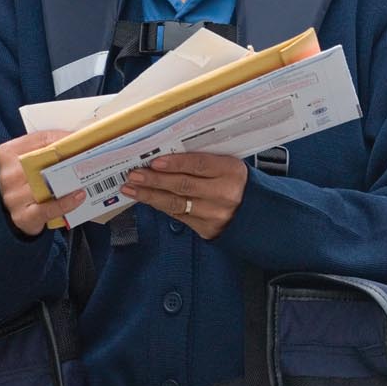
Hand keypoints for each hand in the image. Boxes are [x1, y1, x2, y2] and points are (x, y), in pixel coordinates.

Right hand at [0, 130, 87, 235]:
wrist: (13, 212)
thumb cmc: (26, 181)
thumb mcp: (31, 160)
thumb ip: (48, 147)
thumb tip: (78, 138)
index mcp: (8, 153)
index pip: (40, 139)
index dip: (64, 138)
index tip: (82, 140)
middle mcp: (9, 174)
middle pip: (44, 162)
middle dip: (69, 160)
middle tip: (91, 159)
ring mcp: (13, 197)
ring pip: (46, 186)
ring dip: (70, 181)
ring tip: (88, 178)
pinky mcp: (22, 216)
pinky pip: (47, 209)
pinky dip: (65, 203)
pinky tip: (79, 196)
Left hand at [122, 153, 248, 239]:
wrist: (254, 212)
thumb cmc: (235, 183)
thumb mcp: (227, 166)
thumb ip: (203, 161)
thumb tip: (165, 157)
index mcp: (231, 171)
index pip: (198, 165)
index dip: (174, 163)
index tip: (154, 161)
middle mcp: (224, 194)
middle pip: (183, 185)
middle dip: (155, 180)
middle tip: (135, 174)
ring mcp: (214, 214)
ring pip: (175, 203)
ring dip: (150, 195)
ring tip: (132, 188)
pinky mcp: (207, 229)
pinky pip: (177, 216)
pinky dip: (159, 206)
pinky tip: (146, 199)